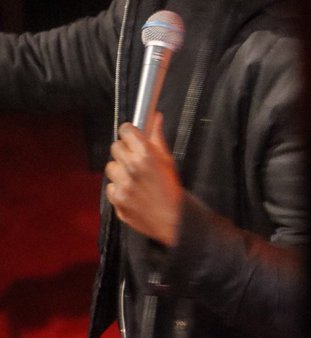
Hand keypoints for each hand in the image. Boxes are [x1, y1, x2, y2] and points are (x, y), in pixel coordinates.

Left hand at [105, 113, 183, 246]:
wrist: (173, 219)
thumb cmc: (172, 190)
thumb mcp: (168, 161)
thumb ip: (157, 138)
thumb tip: (155, 117)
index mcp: (146, 156)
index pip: (126, 131)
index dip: (130, 131)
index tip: (132, 134)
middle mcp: (131, 169)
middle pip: (115, 146)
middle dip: (125, 150)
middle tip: (135, 157)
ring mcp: (121, 186)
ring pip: (111, 167)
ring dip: (120, 169)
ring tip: (134, 177)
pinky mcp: (116, 200)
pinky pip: (110, 187)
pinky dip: (118, 187)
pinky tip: (132, 191)